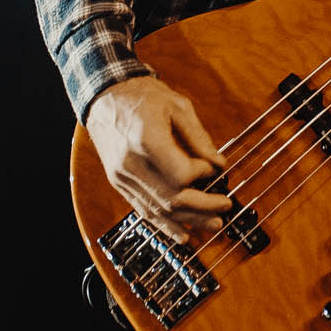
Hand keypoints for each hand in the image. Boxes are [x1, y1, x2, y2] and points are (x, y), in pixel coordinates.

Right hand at [85, 76, 232, 240]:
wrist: (105, 97)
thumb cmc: (142, 97)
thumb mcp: (177, 106)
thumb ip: (198, 137)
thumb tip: (218, 163)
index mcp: (146, 140)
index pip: (181, 174)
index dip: (202, 174)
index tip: (214, 168)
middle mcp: (131, 163)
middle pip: (171, 198)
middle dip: (203, 207)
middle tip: (225, 207)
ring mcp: (122, 177)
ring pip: (158, 210)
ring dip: (188, 220)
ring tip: (212, 225)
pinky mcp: (118, 183)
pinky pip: (143, 210)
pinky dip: (164, 224)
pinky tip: (183, 233)